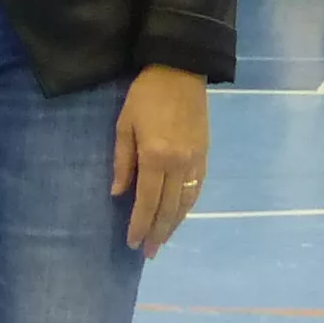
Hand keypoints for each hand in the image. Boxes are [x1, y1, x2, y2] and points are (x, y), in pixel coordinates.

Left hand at [111, 65, 208, 255]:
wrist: (181, 70)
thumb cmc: (145, 95)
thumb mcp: (124, 124)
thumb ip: (122, 161)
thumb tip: (118, 193)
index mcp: (156, 157)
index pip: (147, 201)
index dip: (139, 224)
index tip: (132, 243)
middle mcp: (179, 165)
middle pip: (169, 209)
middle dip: (157, 233)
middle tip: (148, 253)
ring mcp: (196, 161)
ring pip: (186, 203)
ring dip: (174, 225)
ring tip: (162, 240)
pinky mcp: (205, 155)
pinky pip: (197, 190)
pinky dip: (188, 207)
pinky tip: (179, 215)